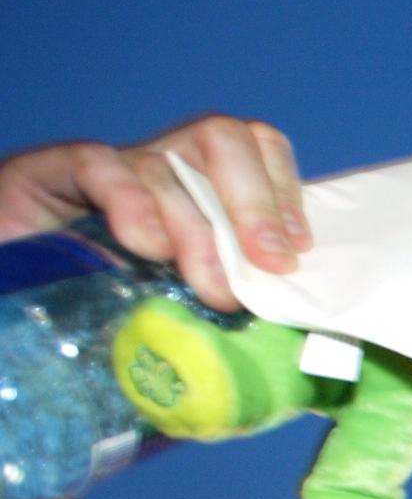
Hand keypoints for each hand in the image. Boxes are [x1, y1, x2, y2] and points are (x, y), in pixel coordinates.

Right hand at [0, 114, 309, 311]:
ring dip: (199, 229)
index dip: (284, 191)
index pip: (255, 147)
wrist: (9, 294)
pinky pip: (100, 165)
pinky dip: (131, 202)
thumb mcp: (176, 305)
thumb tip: (283, 357)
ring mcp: (108, 167)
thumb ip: (224, 308)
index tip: (295, 251)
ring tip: (211, 288)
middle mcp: (159, 167)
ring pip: (168, 164)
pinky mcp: (51, 172)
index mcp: (197, 190)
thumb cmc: (99, 308)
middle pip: (223, 140)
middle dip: (257, 204)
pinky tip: (144, 246)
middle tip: (269, 267)